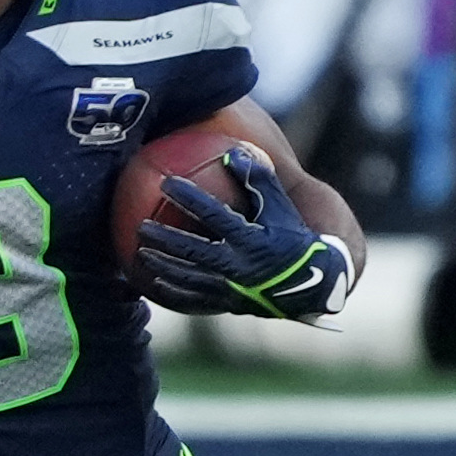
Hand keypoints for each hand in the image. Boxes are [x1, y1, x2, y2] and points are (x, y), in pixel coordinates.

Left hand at [133, 152, 354, 320]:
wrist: (313, 284)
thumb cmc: (293, 239)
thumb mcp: (280, 208)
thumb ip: (259, 181)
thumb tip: (234, 152)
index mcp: (251, 239)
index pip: (213, 215)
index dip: (189, 197)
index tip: (166, 183)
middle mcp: (239, 265)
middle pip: (193, 250)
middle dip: (164, 237)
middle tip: (142, 225)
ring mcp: (232, 288)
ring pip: (189, 277)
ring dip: (163, 264)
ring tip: (142, 252)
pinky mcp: (229, 303)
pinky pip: (196, 299)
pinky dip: (175, 291)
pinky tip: (157, 283)